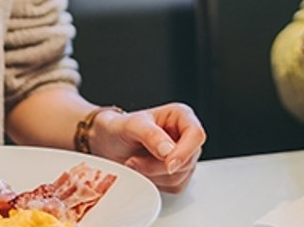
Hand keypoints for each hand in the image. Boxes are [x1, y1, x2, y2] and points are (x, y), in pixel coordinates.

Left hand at [89, 102, 203, 192]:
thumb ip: (151, 135)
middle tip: (134, 160)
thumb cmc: (119, 128)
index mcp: (181, 117)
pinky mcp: (177, 174)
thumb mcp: (132, 125)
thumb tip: (169, 151)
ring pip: (181, 176)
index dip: (184, 152)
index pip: (196, 135)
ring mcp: (183, 156)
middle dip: (158, 166)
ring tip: (135, 163)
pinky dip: (156, 184)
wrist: (107, 143)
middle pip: (188, 160)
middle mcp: (185, 136)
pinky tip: (142, 171)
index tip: (168, 164)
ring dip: (154, 175)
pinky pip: (174, 187)